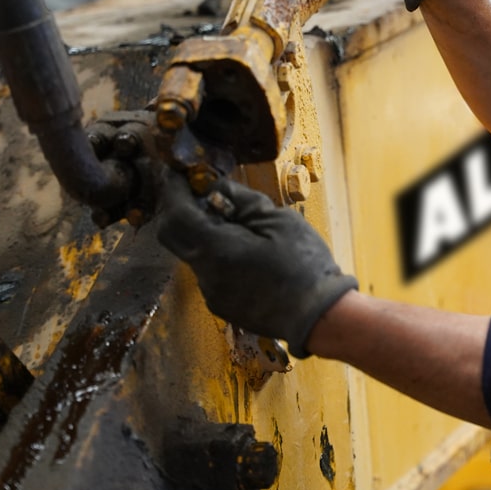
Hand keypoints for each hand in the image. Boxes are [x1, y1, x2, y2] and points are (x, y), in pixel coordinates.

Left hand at [156, 171, 356, 357]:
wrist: (319, 316)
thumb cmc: (304, 265)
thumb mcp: (278, 221)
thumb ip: (242, 202)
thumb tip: (216, 187)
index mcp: (216, 249)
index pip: (176, 213)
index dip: (175, 189)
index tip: (182, 173)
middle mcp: (204, 274)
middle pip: (172, 235)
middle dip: (180, 210)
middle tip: (202, 194)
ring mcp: (211, 293)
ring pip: (192, 254)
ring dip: (203, 233)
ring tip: (239, 226)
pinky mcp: (221, 305)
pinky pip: (208, 272)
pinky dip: (217, 255)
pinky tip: (247, 252)